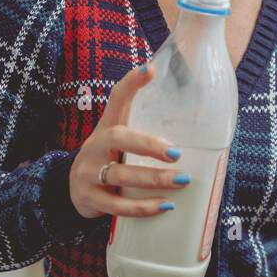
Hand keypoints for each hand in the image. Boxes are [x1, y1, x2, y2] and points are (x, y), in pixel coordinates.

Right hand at [68, 63, 190, 218]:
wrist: (75, 190)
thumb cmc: (111, 160)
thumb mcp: (123, 142)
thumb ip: (148, 132)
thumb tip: (200, 122)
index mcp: (107, 127)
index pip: (117, 99)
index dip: (131, 83)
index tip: (149, 69)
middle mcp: (94, 145)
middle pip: (118, 137)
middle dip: (148, 145)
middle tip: (177, 152)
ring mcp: (87, 172)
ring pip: (120, 175)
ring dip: (153, 179)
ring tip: (182, 181)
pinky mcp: (87, 198)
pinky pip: (116, 206)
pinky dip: (141, 208)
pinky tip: (164, 206)